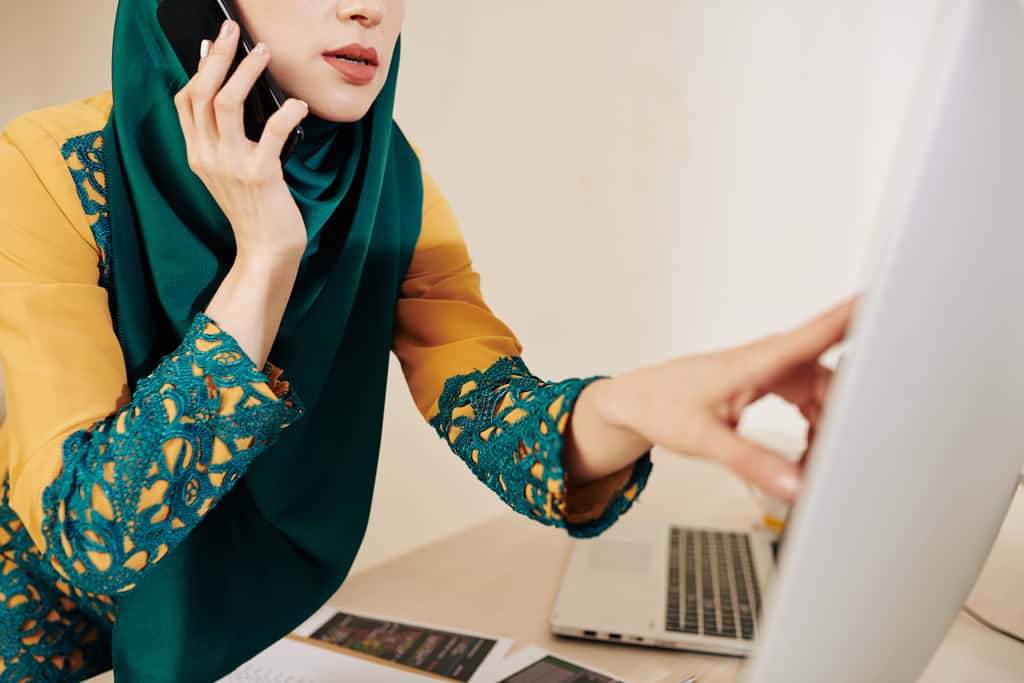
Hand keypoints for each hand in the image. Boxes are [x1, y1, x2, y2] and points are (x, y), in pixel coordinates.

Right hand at [173, 19, 309, 261]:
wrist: (266, 251)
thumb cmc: (257, 209)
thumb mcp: (231, 173)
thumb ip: (227, 140)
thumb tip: (240, 95)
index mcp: (198, 154)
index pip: (185, 102)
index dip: (197, 69)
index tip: (209, 44)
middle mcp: (207, 157)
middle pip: (202, 93)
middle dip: (217, 56)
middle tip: (232, 30)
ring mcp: (231, 166)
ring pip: (226, 103)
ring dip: (245, 72)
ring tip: (263, 52)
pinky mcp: (261, 175)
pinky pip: (272, 131)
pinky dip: (287, 112)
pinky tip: (298, 104)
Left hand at [600, 298, 857, 502]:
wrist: (638, 400)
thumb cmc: (664, 406)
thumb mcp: (705, 440)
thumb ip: (752, 463)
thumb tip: (796, 484)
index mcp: (758, 362)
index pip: (817, 334)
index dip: (857, 318)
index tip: (894, 302)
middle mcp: (772, 360)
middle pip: (833, 380)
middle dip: (849, 413)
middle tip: (850, 453)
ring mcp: (774, 371)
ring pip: (826, 395)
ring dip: (830, 427)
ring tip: (815, 464)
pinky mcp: (772, 383)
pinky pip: (812, 403)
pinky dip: (816, 429)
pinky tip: (804, 455)